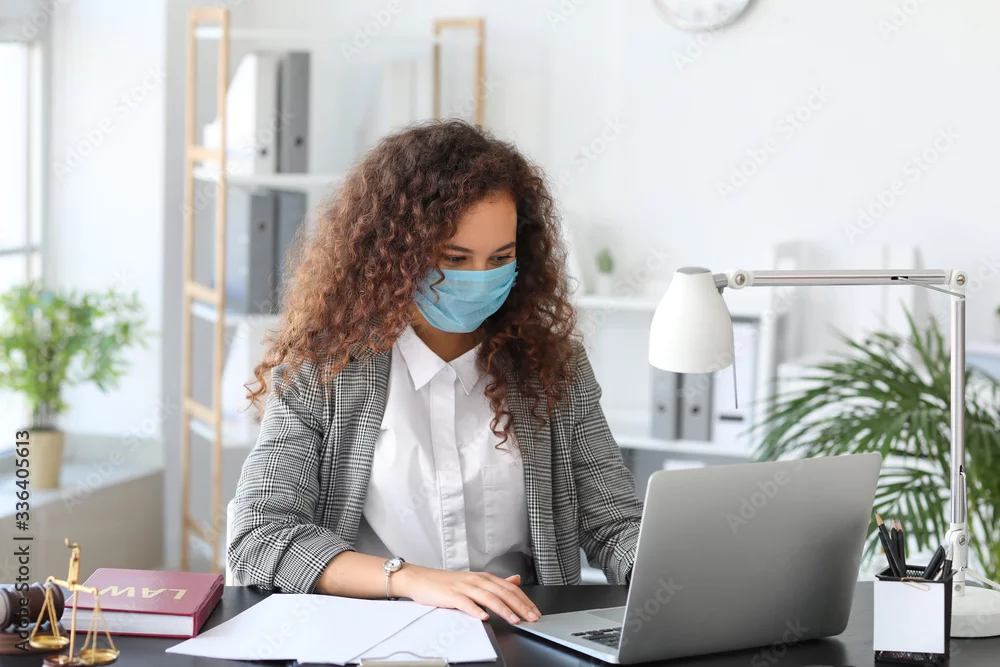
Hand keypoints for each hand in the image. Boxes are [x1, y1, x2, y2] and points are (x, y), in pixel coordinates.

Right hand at [393, 566, 540, 623]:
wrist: (420, 578)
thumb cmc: (447, 582)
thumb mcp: (475, 580)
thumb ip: (496, 582)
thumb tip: (516, 580)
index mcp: (484, 577)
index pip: (510, 588)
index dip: (524, 600)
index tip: (535, 612)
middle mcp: (477, 580)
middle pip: (503, 593)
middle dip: (520, 606)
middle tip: (532, 618)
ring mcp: (464, 587)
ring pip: (488, 597)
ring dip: (503, 609)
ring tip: (514, 619)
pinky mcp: (451, 595)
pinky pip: (465, 603)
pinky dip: (476, 610)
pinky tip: (484, 617)